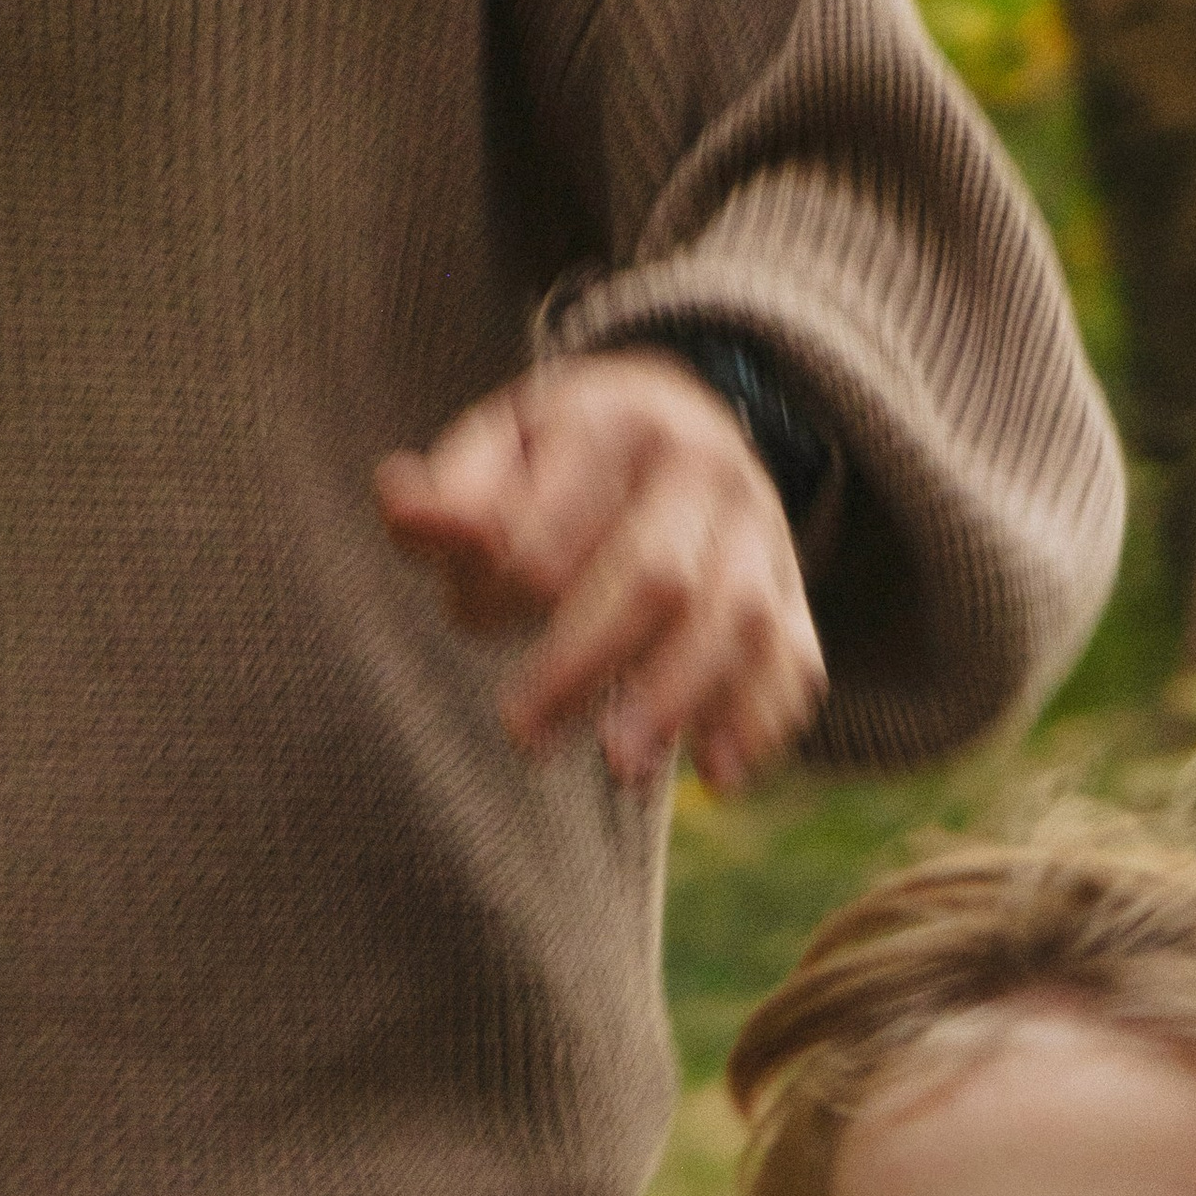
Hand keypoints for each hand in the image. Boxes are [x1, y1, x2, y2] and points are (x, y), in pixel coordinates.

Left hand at [375, 352, 827, 794]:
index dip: (508, 584)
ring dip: (677, 701)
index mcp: (620, 421)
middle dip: (586, 662)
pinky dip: (761, 721)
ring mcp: (760, 534)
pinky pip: (794, 661)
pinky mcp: (791, 596)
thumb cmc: (564, 460)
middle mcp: (706, 472)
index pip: (559, 522)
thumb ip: (453, 493)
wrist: (684, 425)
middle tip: (522, 735)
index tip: (468, 617)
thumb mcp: (502, 450)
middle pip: (657, 576)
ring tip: (621, 772)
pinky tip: (719, 775)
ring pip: (737, 622)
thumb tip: (402, 506)